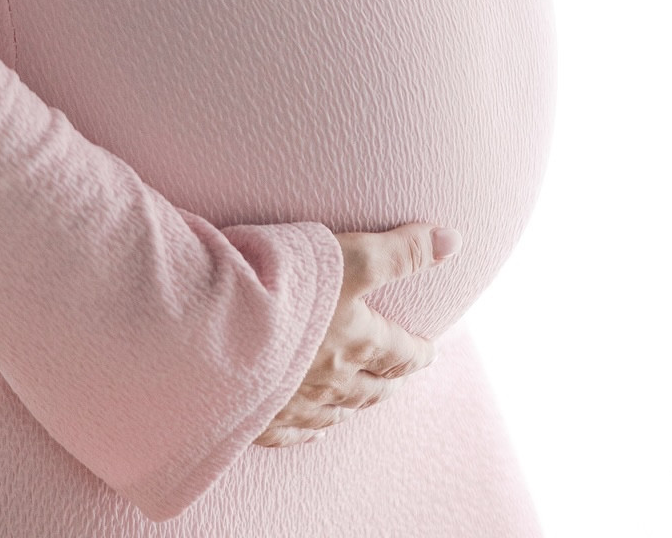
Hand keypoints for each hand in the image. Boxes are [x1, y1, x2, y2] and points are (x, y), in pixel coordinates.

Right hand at [251, 221, 460, 447]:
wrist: (217, 330)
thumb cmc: (285, 287)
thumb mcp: (351, 256)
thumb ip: (401, 250)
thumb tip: (453, 239)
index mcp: (357, 342)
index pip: (400, 352)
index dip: (418, 351)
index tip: (429, 351)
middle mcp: (332, 379)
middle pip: (372, 388)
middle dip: (390, 382)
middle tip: (400, 380)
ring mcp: (295, 402)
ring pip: (336, 411)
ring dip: (355, 406)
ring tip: (364, 401)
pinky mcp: (260, 416)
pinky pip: (294, 432)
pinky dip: (311, 432)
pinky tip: (315, 432)